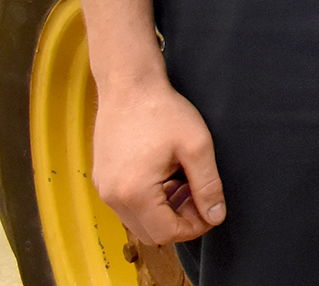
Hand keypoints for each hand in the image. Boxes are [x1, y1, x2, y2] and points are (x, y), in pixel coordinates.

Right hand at [93, 77, 224, 245]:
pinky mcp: (102, 179)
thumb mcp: (197, 147)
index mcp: (134, 193)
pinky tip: (167, 176)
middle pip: (151, 233)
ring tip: (184, 181)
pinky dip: (150, 200)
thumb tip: (216, 216)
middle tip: (198, 195)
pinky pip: (128, 205)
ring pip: (139, 220)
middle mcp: (112, 197)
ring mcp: (104, 188)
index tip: (211, 210)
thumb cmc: (162, 110)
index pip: (167, 234)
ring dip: (165, 211)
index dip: (195, 227)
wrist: (129, 85)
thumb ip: (208, 185)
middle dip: (180, 220)